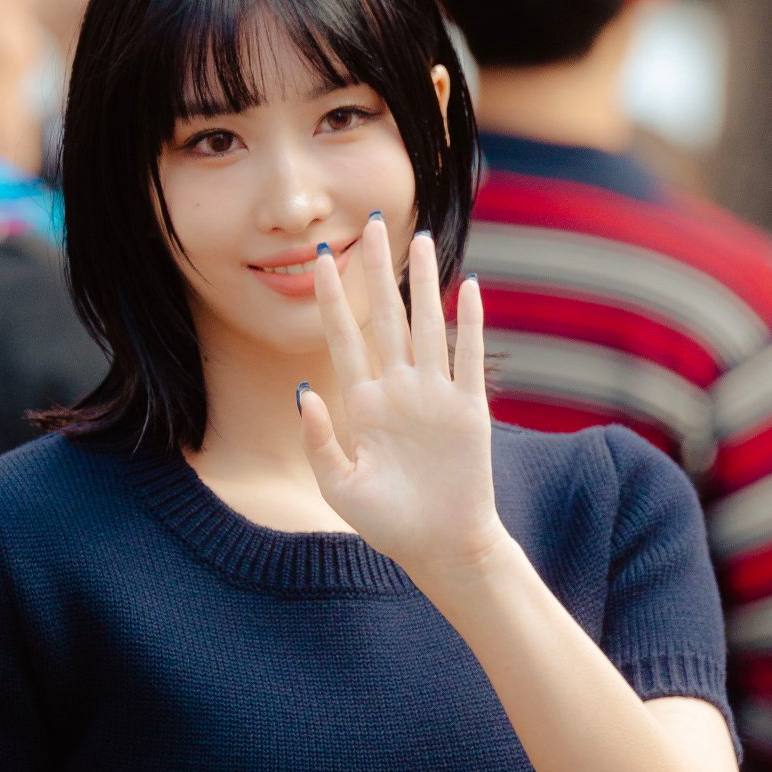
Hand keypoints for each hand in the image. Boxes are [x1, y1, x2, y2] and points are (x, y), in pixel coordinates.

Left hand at [297, 216, 504, 586]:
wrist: (439, 549)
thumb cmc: (388, 524)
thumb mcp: (338, 485)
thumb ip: (318, 439)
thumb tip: (301, 390)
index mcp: (363, 404)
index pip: (344, 337)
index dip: (332, 298)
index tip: (319, 258)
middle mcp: (398, 390)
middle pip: (386, 316)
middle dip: (377, 270)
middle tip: (372, 223)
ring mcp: (434, 396)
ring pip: (428, 325)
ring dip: (425, 282)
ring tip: (421, 238)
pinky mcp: (468, 410)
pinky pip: (469, 357)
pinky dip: (470, 322)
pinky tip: (470, 288)